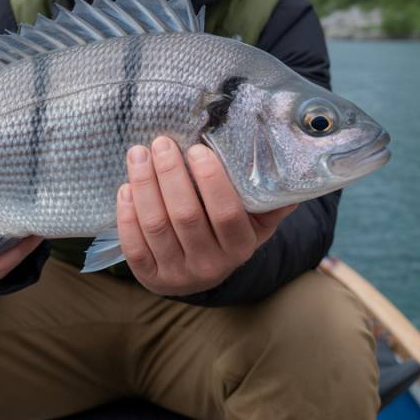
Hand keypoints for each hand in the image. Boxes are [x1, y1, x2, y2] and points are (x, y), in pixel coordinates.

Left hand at [116, 136, 296, 295]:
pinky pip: (134, 245)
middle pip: (185, 216)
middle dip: (170, 174)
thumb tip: (293, 166)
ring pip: (156, 226)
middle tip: (161, 142)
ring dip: (144, 185)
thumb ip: (271, 197)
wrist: (204, 271)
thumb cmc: (230, 230)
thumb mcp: (257, 219)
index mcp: (240, 246)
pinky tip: (127, 186)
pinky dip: (127, 213)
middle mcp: (210, 265)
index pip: (226, 213)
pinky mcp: (150, 277)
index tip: (197, 149)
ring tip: (138, 154)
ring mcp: (178, 273)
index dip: (210, 180)